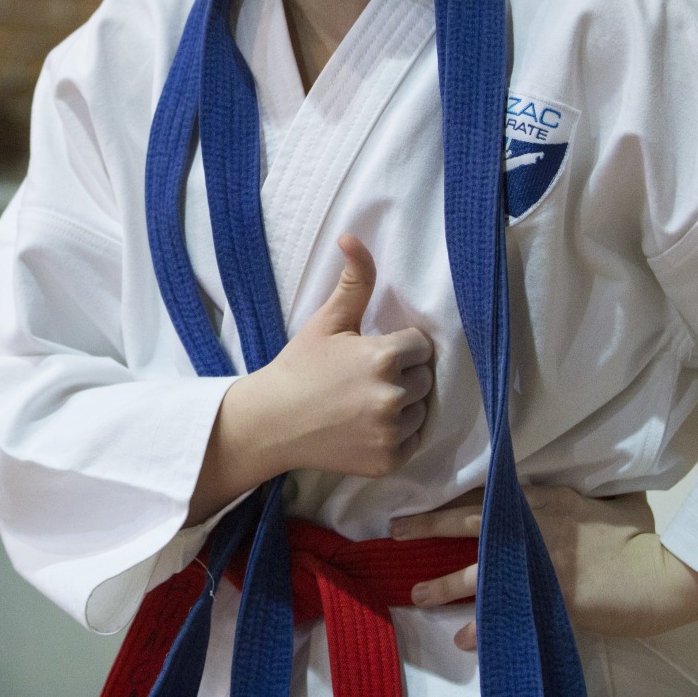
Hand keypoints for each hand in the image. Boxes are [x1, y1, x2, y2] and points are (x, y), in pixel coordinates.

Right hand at [189, 235, 433, 522]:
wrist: (273, 422)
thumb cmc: (300, 367)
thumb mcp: (327, 320)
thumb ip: (354, 281)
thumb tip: (353, 237)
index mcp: (383, 358)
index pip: (421, 346)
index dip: (399, 347)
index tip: (372, 353)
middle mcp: (392, 397)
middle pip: (425, 378)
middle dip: (403, 374)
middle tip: (365, 377)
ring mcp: (391, 433)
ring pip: (421, 410)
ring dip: (404, 405)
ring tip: (367, 401)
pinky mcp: (388, 460)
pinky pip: (413, 441)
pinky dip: (397, 434)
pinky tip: (367, 425)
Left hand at [391, 486, 697, 646]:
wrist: (663, 573)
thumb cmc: (639, 536)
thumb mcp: (602, 500)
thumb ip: (571, 495)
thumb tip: (560, 492)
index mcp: (542, 497)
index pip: (484, 495)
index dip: (450, 500)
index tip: (420, 503)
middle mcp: (531, 524)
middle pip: (466, 523)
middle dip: (426, 527)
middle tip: (394, 531)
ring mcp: (536, 561)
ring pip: (474, 570)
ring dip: (442, 584)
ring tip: (416, 595)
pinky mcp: (547, 595)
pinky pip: (502, 610)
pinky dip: (479, 624)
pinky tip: (461, 636)